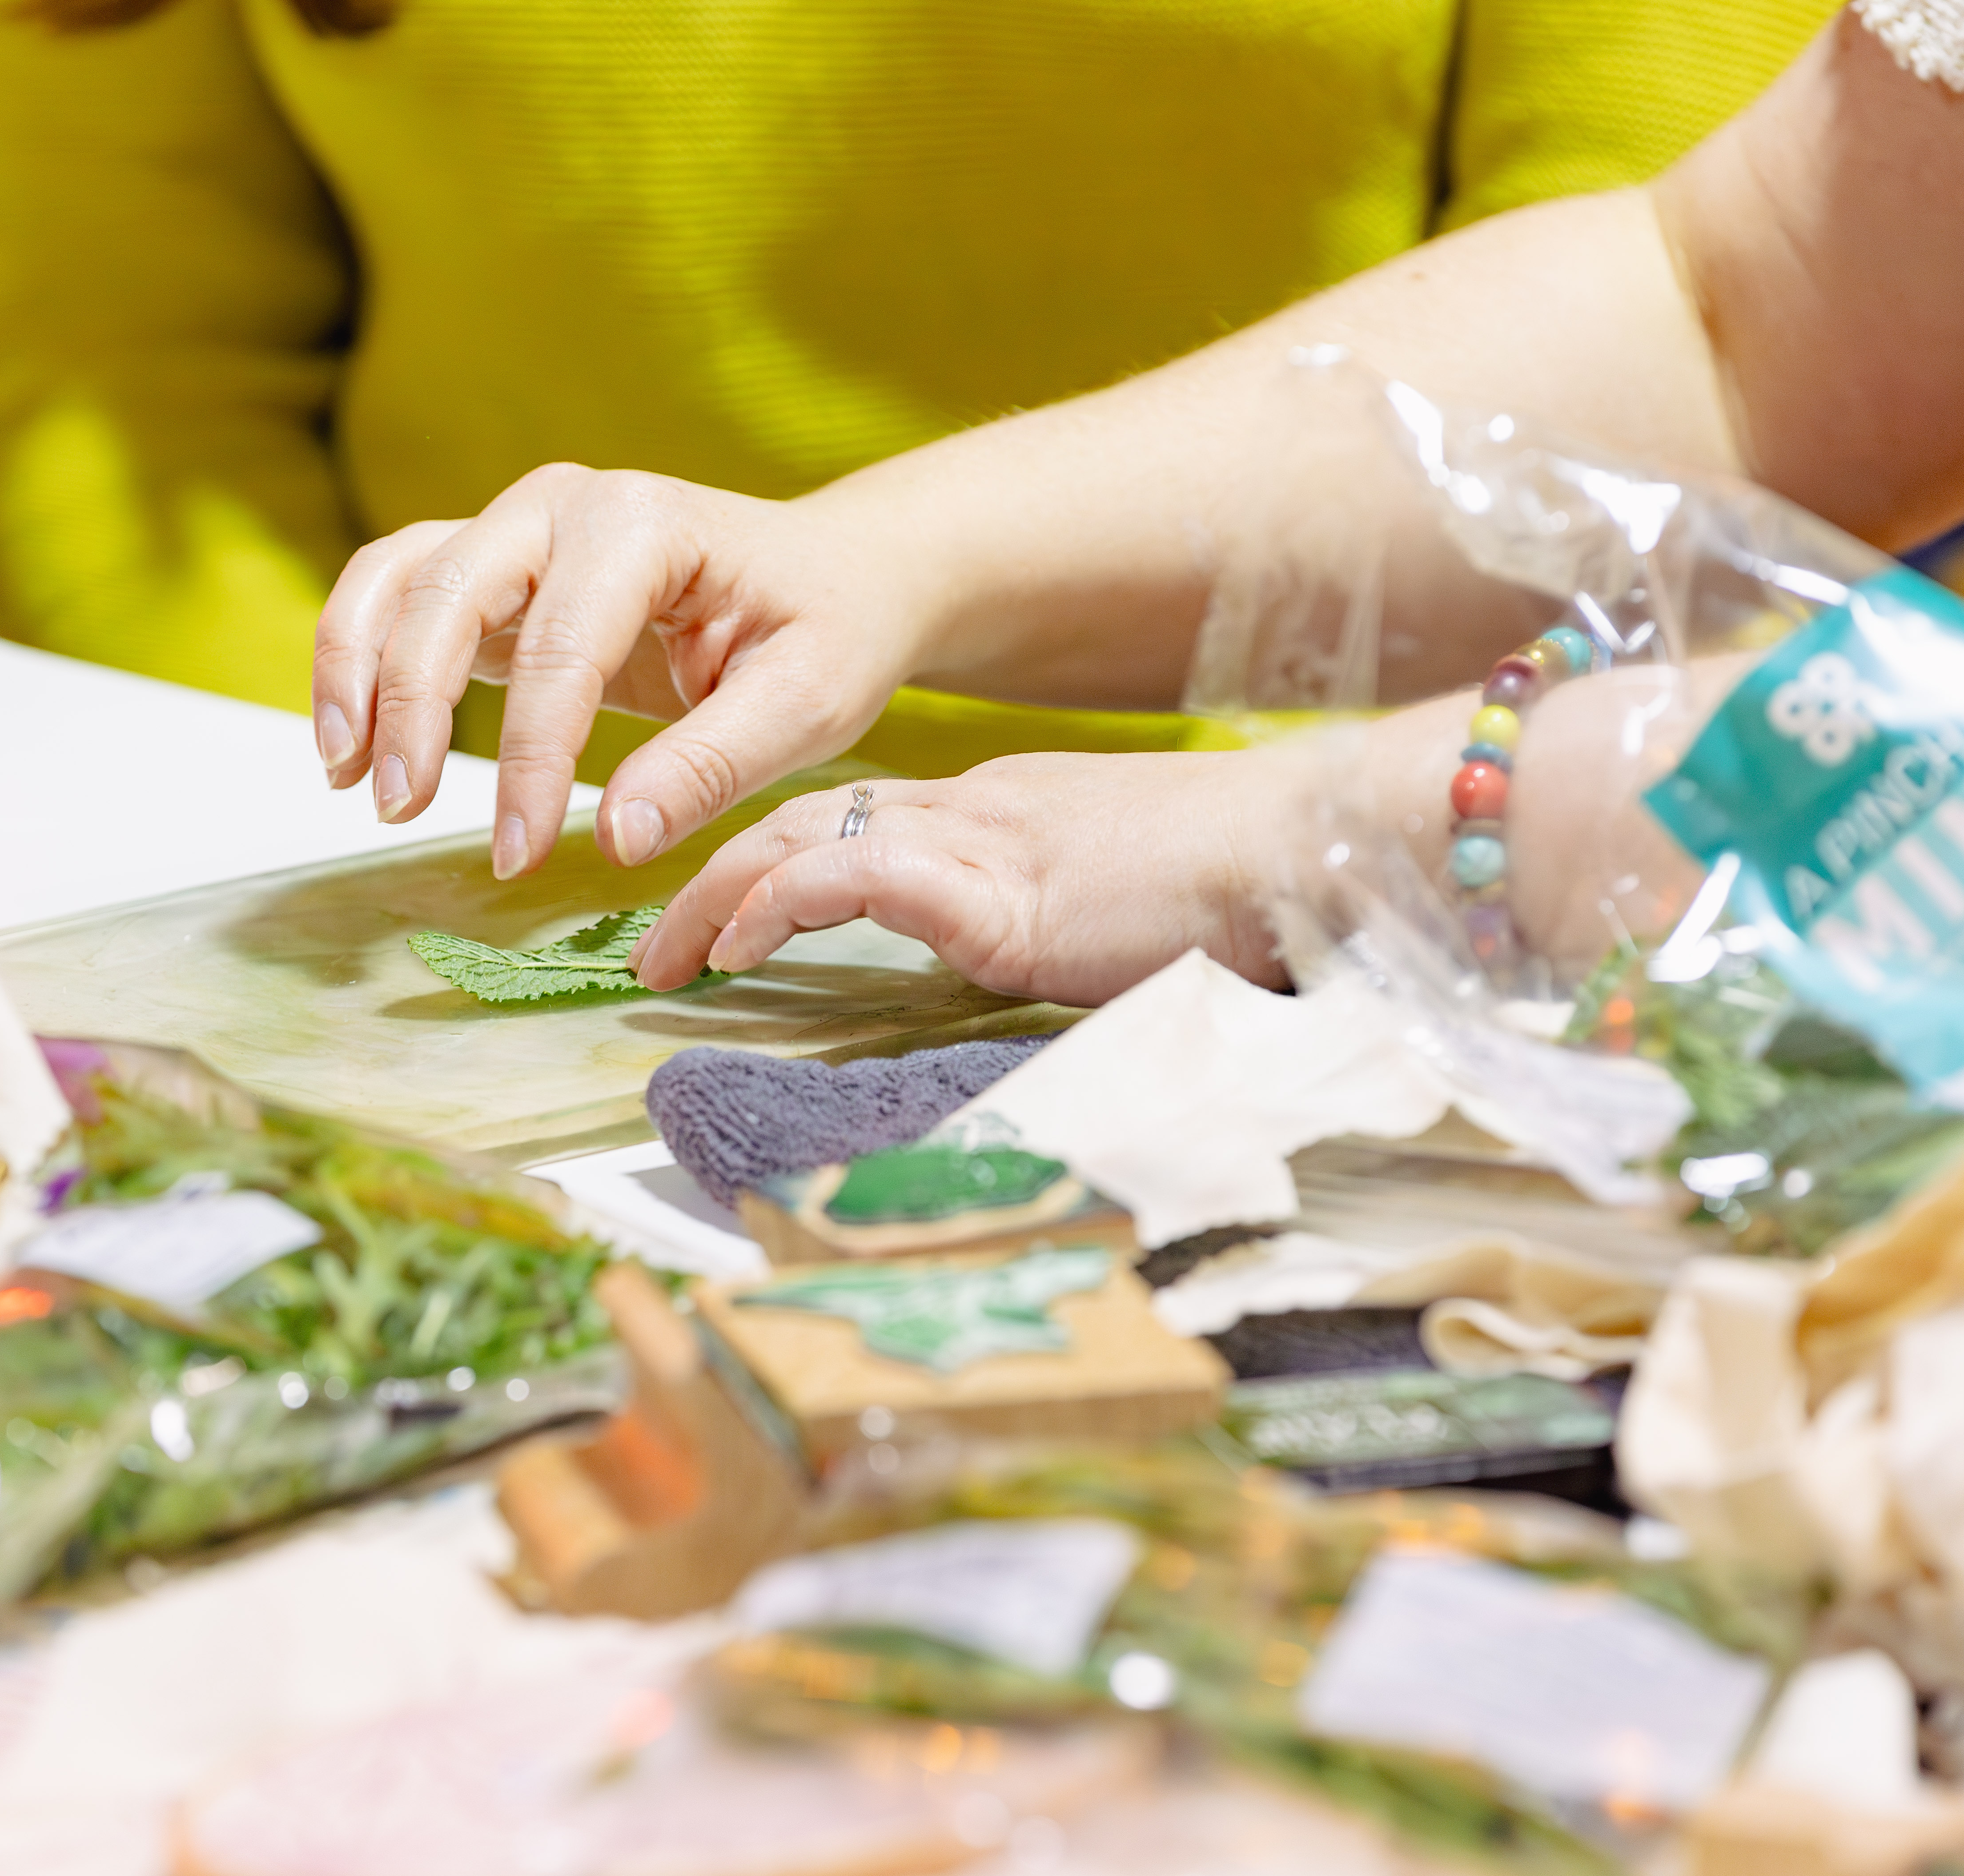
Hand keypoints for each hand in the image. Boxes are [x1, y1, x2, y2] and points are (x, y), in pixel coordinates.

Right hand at [310, 466, 939, 881]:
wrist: (836, 577)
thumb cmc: (828, 633)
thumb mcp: (807, 704)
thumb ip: (712, 766)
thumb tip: (617, 839)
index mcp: (645, 525)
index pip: (561, 647)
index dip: (527, 758)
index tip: (515, 856)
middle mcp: (565, 505)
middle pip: (447, 594)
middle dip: (410, 708)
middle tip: (400, 814)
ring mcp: (518, 526)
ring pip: (398, 579)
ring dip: (356, 672)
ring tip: (350, 779)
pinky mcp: (494, 565)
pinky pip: (397, 591)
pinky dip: (359, 655)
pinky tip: (354, 745)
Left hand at [629, 752, 1300, 1006]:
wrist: (1305, 854)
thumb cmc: (1238, 893)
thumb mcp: (1115, 908)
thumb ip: (1054, 929)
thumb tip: (1029, 976)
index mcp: (1001, 813)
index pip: (861, 823)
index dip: (777, 863)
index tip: (727, 918)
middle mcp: (975, 811)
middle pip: (807, 820)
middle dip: (720, 877)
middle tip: (658, 942)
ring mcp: (981, 844)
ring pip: (806, 839)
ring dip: (722, 896)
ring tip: (667, 955)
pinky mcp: (997, 892)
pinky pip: (857, 877)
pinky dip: (785, 905)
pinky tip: (741, 946)